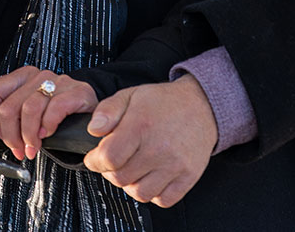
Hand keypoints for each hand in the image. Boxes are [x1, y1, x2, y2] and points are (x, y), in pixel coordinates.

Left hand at [0, 66, 97, 161]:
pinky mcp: (77, 92)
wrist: (87, 114)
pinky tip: (49, 134)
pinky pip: (54, 109)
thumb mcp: (24, 103)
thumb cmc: (54, 112)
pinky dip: (48, 126)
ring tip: (33, 147)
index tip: (3, 136)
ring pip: (29, 109)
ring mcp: (58, 81)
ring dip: (29, 136)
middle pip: (9, 107)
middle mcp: (38, 76)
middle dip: (11, 136)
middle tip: (19, 148)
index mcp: (22, 76)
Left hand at [83, 74, 217, 206]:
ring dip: (130, 184)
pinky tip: (151, 176)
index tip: (95, 157)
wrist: (201, 105)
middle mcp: (158, 148)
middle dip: (111, 171)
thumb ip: (107, 110)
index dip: (96, 161)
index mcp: (141, 125)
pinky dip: (153, 193)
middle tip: (115, 160)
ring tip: (132, 168)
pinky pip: (162, 200)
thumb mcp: (131, 95)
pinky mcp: (188, 177)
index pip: (109, 157)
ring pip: (140, 193)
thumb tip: (93, 130)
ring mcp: (175, 165)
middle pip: (121, 178)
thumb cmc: (163, 101)